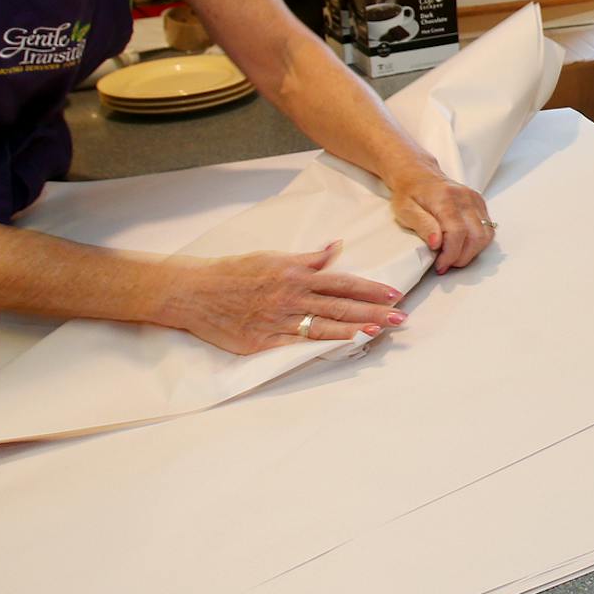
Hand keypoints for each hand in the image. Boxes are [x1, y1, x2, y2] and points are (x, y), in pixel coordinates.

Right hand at [172, 241, 407, 355]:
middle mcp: (291, 297)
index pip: (341, 282)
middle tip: (400, 317)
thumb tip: (335, 247)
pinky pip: (297, 344)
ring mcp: (277, 320)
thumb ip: (307, 258)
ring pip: (323, 326)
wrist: (194, 291)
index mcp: (295, 274)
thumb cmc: (233, 272)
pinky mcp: (263, 341)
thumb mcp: (272, 257)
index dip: (369, 289)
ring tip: (378, 332)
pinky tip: (341, 346)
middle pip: (339, 305)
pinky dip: (321, 345)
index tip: (393, 294)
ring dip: (353, 329)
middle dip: (372, 311)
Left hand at [387, 162, 495, 274]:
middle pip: (476, 236)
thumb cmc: (409, 193)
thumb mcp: (405, 211)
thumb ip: (422, 225)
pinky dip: (477, 242)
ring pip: (485, 235)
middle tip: (446, 264)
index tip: (440, 265)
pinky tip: (461, 245)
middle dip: (462, 257)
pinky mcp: (479, 203)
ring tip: (453, 256)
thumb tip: (436, 243)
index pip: (457, 233)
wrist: (419, 175)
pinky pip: (487, 228)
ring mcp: (475, 200)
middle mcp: (464, 198)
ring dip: (472, 252)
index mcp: (445, 199)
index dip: (451, 254)